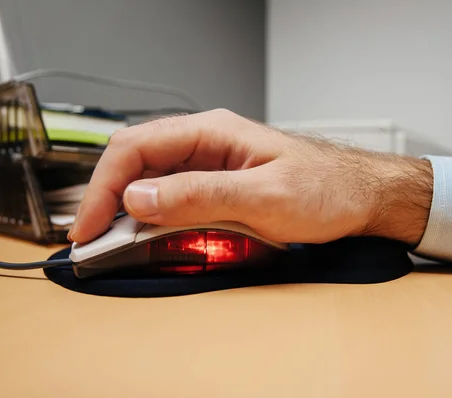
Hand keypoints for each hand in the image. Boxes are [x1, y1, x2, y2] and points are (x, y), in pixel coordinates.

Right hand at [68, 109, 433, 245]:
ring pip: (150, 178)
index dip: (105, 186)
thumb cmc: (326, 189)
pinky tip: (146, 232)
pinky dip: (152, 214)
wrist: (360, 196)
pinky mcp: (217, 182)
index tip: (91, 226)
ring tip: (112, 240)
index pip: (136, 147)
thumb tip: (140, 198)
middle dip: (107, 197)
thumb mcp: (264, 198)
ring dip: (126, 208)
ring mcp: (210, 161)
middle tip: (94, 239)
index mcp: (212, 132)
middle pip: (135, 160)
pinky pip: (172, 194)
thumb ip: (201, 195)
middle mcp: (206, 141)